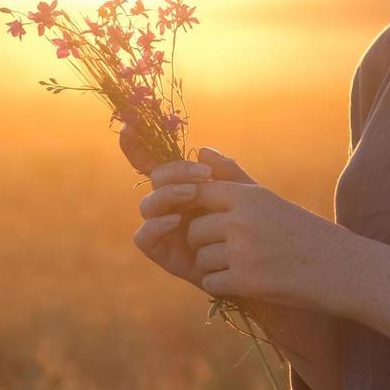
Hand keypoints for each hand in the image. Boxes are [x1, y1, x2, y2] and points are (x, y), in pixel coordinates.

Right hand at [132, 145, 257, 291]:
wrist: (259, 264)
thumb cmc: (252, 226)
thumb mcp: (244, 194)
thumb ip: (227, 172)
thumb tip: (202, 149)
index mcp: (185, 185)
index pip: (156, 162)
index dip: (137, 145)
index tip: (130, 126)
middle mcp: (169, 204)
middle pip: (155, 180)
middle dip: (174, 172)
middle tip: (203, 175)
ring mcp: (162, 227)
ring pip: (147, 205)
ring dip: (168, 194)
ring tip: (192, 194)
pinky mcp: (161, 251)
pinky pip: (144, 237)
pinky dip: (156, 225)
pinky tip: (176, 220)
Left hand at [185, 181, 354, 315]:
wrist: (339, 267)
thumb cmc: (302, 231)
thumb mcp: (268, 199)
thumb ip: (232, 176)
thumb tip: (200, 150)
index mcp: (249, 196)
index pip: (197, 194)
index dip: (198, 210)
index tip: (214, 222)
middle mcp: (243, 220)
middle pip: (194, 230)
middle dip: (205, 243)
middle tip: (232, 249)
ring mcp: (243, 252)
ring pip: (201, 259)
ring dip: (215, 266)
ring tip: (243, 265)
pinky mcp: (246, 281)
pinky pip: (210, 283)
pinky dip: (223, 286)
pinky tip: (245, 281)